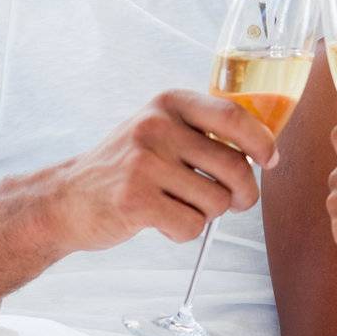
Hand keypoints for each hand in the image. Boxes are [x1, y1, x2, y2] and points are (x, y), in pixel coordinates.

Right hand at [45, 88, 277, 252]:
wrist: (65, 199)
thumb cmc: (126, 167)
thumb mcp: (160, 130)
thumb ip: (204, 131)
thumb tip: (266, 148)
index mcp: (168, 103)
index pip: (233, 117)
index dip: (262, 142)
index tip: (270, 160)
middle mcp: (155, 127)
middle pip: (234, 166)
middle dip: (244, 193)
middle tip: (236, 202)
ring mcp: (143, 163)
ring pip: (216, 202)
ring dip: (208, 214)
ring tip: (181, 206)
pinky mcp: (135, 200)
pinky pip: (191, 226)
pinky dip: (185, 232)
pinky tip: (161, 221)